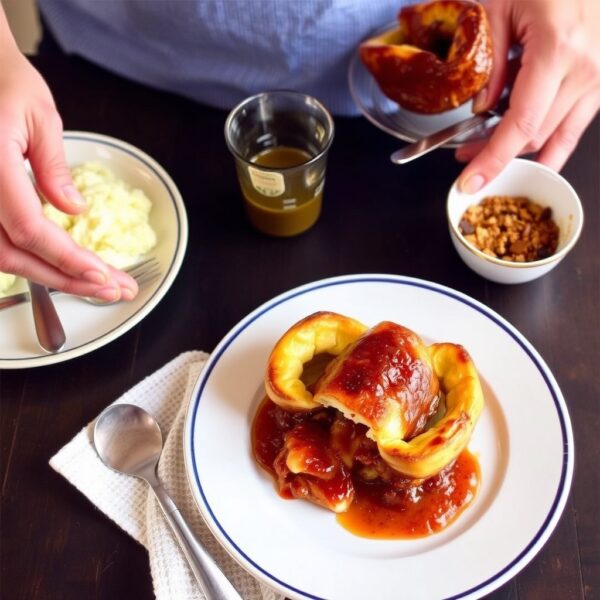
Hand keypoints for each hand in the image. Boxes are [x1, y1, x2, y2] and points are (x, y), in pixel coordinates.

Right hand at [0, 10, 136, 300]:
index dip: (66, 258)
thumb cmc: (2, 80)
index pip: (28, 228)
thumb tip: (75, 211)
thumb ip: (54, 169)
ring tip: (98, 284)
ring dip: (52, 275)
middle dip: (68, 278)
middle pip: (13, 255)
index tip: (103, 275)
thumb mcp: (39, 116)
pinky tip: (65, 265)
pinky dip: (33, 259)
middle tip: (113, 289)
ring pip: (2, 256)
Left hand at [457, 0, 599, 192]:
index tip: (471, 182)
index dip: (493, 159)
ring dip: (518, 149)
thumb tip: (481, 109)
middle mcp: (586, 69)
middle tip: (464, 152)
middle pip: (534, 136)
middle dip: (495, 153)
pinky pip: (573, 126)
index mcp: (558, 50)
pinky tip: (521, 142)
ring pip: (555, 137)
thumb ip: (488, 62)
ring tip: (485, 143)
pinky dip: (545, 139)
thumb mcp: (499, 7)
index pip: (520, 125)